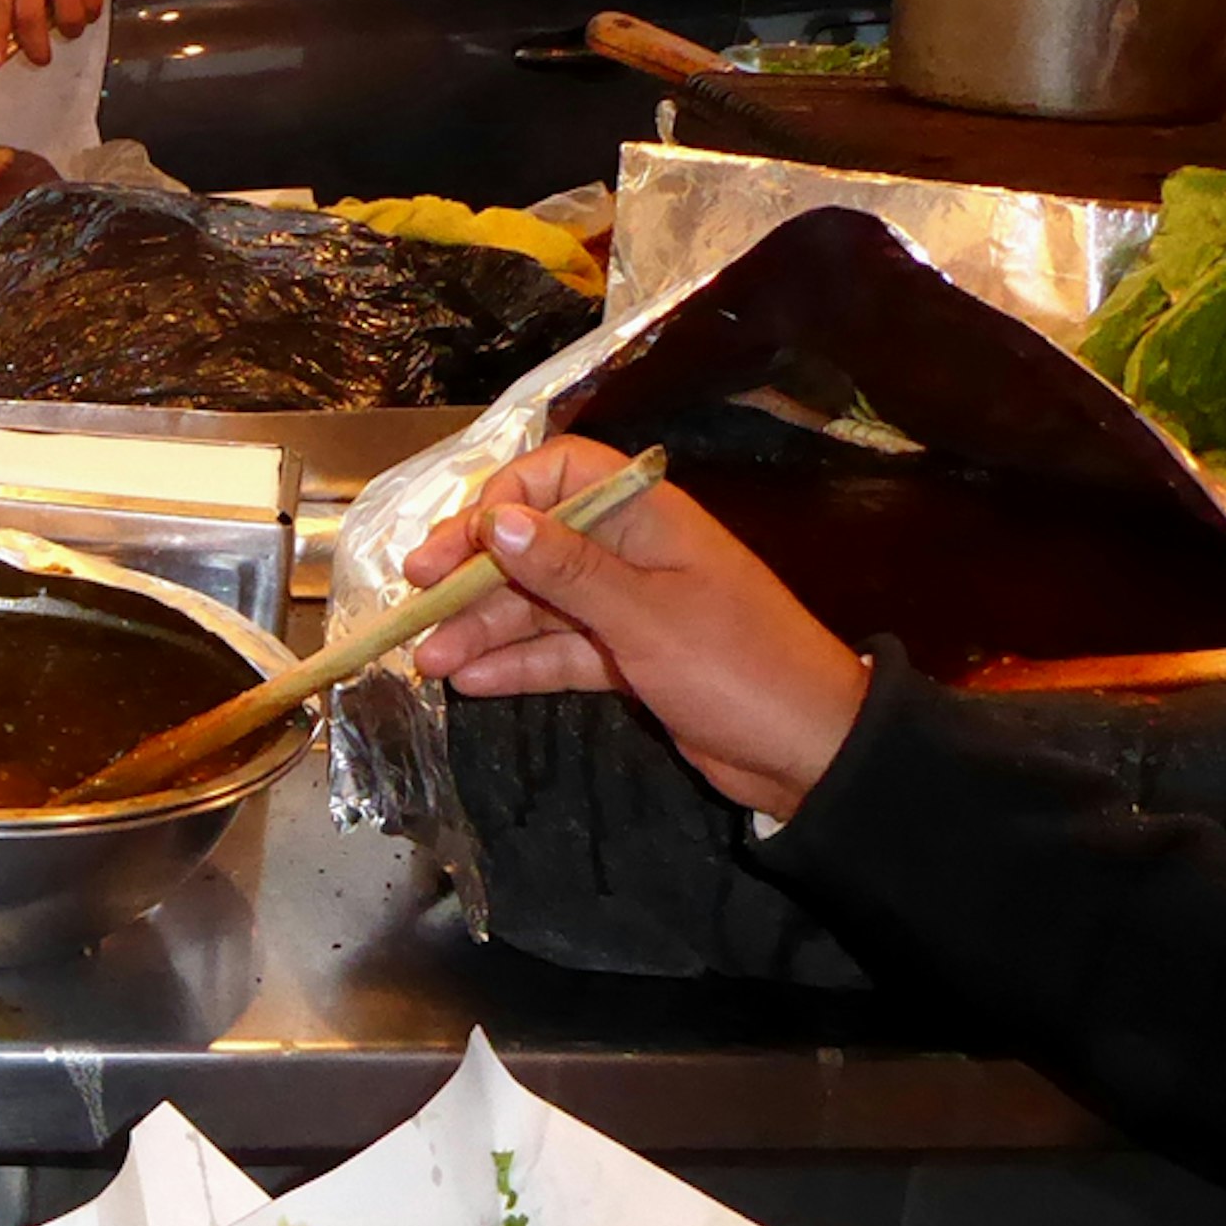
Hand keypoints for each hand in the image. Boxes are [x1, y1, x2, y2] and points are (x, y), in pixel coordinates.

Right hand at [403, 436, 869, 821]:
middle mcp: (634, 553)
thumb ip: (568, 570)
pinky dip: (517, 664)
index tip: (461, 546)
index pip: (562, 475)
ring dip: (483, 628)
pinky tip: (469, 680)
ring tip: (426, 660)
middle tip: (415, 602)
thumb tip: (496, 520)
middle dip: (475, 574)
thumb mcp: (646, 616)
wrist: (810, 751)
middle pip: (538, 545)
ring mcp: (631, 608)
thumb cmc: (739, 668)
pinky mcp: (630, 660)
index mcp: (649, 518)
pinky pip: (561, 651)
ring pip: (542, 605)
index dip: (504, 501)